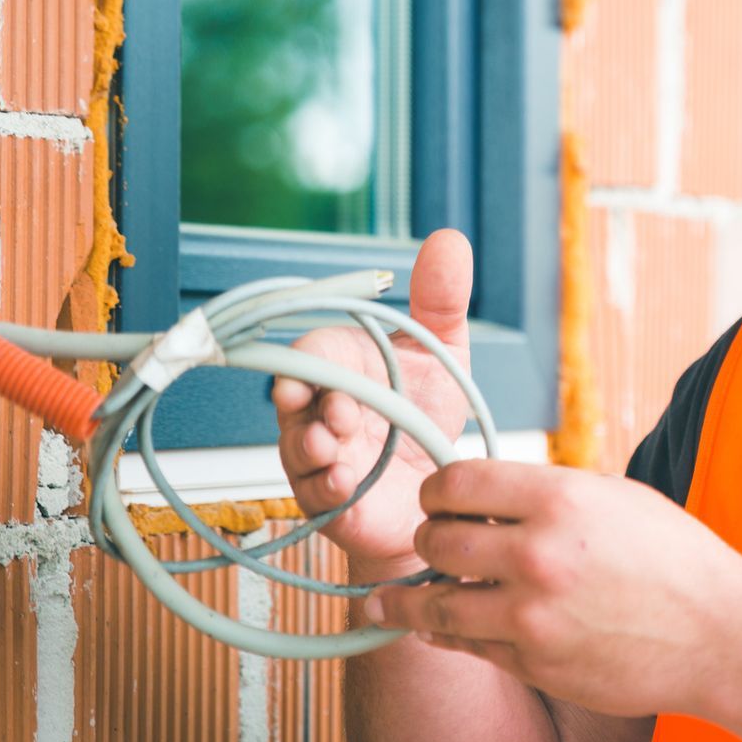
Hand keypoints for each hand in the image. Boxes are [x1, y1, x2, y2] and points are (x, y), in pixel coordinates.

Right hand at [271, 228, 474, 570]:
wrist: (444, 488)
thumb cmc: (429, 415)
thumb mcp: (443, 353)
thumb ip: (441, 300)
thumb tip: (449, 240)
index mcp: (343, 365)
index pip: (312, 349)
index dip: (313, 357)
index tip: (325, 369)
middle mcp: (320, 407)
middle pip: (293, 395)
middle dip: (310, 400)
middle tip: (340, 410)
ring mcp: (320, 455)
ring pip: (295, 445)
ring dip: (310, 444)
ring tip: (335, 446)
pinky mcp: (329, 501)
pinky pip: (313, 493)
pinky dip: (326, 486)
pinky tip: (345, 482)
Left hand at [365, 460, 741, 717]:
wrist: (718, 634)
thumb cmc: (674, 558)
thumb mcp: (615, 497)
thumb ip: (546, 494)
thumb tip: (483, 499)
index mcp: (559, 499)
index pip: (454, 483)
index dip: (437, 491)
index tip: (439, 502)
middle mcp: (538, 555)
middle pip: (433, 541)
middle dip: (430, 541)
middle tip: (437, 545)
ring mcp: (533, 617)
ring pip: (435, 604)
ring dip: (417, 599)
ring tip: (401, 598)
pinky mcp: (535, 665)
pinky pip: (469, 645)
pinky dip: (452, 634)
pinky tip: (445, 627)